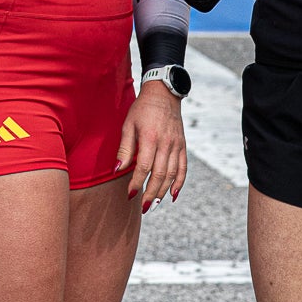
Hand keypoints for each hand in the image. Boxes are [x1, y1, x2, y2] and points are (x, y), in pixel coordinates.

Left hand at [115, 79, 187, 211]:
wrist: (164, 93)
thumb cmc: (142, 109)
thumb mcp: (128, 124)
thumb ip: (125, 148)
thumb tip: (117, 170)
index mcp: (150, 138)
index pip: (144, 166)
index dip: (137, 182)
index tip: (129, 194)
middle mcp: (166, 143)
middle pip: (160, 174)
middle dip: (151, 193)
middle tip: (143, 207)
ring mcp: (176, 145)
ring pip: (172, 174)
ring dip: (163, 192)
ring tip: (154, 204)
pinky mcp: (183, 145)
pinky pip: (183, 167)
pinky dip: (180, 183)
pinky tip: (173, 195)